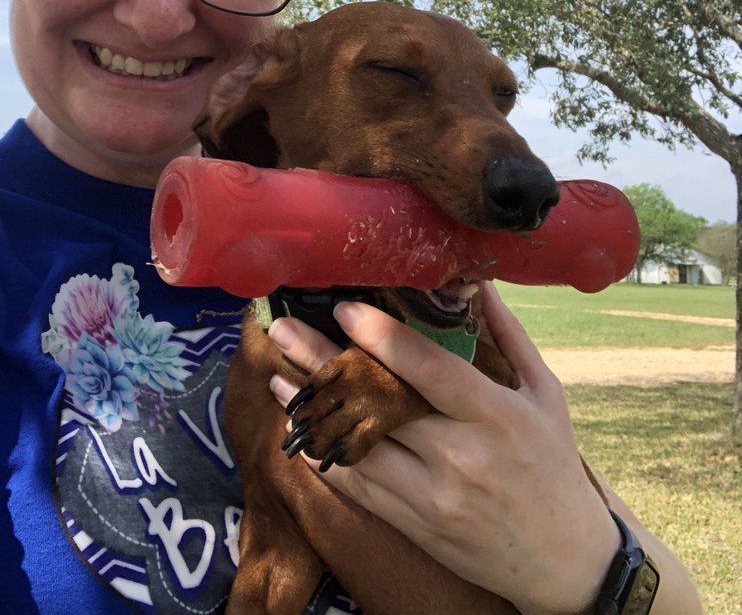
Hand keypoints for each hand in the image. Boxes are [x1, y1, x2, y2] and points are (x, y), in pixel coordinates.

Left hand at [268, 283, 619, 614]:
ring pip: (356, 447)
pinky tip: (301, 431)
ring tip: (278, 375)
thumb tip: (477, 281)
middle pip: (378, 404)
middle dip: (324, 363)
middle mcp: (460, 458)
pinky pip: (358, 488)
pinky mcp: (415, 526)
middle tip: (284, 330)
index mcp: (496, 417)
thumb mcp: (545, 393)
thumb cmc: (555, 465)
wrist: (564, 562)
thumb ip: (508, 335)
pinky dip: (324, 457)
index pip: (429, 370)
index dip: (382, 337)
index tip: (345, 308)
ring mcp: (433, 498)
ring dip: (311, 411)